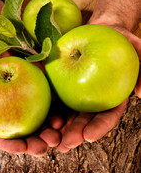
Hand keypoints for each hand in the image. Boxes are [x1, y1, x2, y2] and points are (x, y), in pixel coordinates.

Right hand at [0, 0, 61, 156]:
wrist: (0, 38)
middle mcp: (16, 110)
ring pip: (42, 122)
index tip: (23, 148)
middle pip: (27, 133)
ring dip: (50, 132)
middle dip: (36, 143)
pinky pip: (53, 104)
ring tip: (57, 136)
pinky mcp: (44, 89)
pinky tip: (62, 117)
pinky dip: (58, 113)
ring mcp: (31, 100)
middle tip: (45, 145)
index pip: (3, 135)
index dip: (13, 145)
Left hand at [53, 0, 140, 151]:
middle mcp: (94, 97)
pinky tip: (42, 117)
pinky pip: (56, 95)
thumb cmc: (121, 39)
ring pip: (68, 112)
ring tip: (50, 139)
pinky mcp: (64, 82)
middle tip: (66, 143)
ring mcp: (78, 91)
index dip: (99, 127)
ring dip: (60, 127)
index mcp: (112, 96)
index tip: (89, 136)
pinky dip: (50, 107)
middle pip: (85, 119)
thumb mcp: (137, 48)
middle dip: (76, 133)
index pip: (107, 116)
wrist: (102, 29)